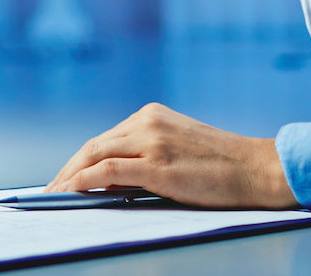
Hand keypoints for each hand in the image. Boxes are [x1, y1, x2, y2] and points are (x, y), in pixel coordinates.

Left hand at [45, 103, 298, 209]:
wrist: (258, 168)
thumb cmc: (223, 166)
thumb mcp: (179, 149)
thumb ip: (147, 155)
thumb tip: (110, 180)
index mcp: (151, 115)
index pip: (105, 138)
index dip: (81, 159)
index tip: (66, 176)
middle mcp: (147, 122)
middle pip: (93, 145)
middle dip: (69, 168)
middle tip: (52, 188)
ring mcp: (151, 141)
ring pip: (95, 155)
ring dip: (70, 176)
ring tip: (55, 194)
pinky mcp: (157, 164)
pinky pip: (107, 171)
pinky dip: (84, 180)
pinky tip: (73, 191)